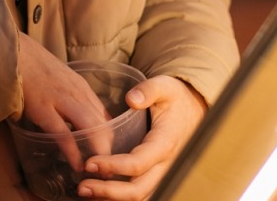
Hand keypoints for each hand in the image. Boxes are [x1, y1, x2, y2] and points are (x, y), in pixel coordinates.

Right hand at [11, 33, 109, 170]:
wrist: (16, 53)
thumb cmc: (35, 68)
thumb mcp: (61, 81)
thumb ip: (70, 98)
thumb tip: (76, 118)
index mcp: (82, 89)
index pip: (105, 116)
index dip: (110, 137)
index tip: (110, 153)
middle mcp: (78, 94)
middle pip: (103, 123)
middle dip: (108, 146)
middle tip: (107, 166)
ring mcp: (62, 100)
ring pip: (90, 127)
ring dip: (96, 150)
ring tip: (97, 168)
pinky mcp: (44, 108)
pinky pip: (63, 133)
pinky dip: (72, 151)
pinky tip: (77, 163)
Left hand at [75, 75, 205, 199]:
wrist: (194, 109)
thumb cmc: (176, 98)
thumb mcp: (166, 86)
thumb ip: (149, 90)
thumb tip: (131, 100)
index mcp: (165, 143)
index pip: (138, 163)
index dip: (113, 166)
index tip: (90, 162)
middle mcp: (165, 164)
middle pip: (138, 190)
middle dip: (108, 192)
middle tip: (82, 186)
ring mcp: (162, 173)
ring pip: (139, 197)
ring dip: (112, 199)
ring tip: (86, 192)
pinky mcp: (157, 176)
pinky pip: (140, 195)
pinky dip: (119, 198)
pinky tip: (99, 194)